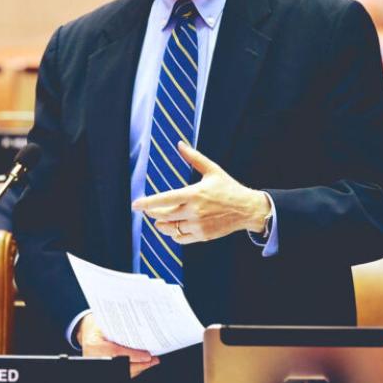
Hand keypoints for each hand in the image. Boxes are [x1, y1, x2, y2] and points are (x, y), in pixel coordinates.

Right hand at [77, 313, 159, 377]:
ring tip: (151, 361)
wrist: (88, 335)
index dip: (133, 355)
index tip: (147, 355)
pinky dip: (134, 369)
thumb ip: (119, 329)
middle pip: (122, 366)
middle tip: (153, 359)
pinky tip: (143, 364)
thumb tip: (139, 330)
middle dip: (140, 364)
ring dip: (139, 368)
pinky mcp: (106, 370)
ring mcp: (101, 367)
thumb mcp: (105, 324)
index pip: (116, 352)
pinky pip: (122, 373)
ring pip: (123, 372)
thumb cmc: (97, 327)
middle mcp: (96, 359)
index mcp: (95, 345)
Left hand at [132, 141, 270, 242]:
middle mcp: (194, 211)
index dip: (148, 203)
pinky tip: (174, 227)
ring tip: (160, 219)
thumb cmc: (229, 188)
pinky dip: (173, 234)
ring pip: (170, 229)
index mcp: (194, 194)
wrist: (247, 209)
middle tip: (148, 210)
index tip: (135, 205)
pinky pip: (181, 238)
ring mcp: (198, 225)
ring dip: (161, 224)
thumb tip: (180, 144)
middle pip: (164, 216)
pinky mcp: (203, 235)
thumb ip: (194, 158)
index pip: (165, 200)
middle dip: (152, 213)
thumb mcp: (212, 170)